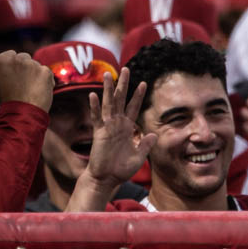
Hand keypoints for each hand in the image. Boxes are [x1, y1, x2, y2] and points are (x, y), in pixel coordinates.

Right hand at [0, 50, 54, 109]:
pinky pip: (46, 72)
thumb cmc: (9, 100)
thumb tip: (14, 64)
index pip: (12, 55)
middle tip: (24, 83)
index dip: (14, 66)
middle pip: (25, 58)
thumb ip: (7, 68)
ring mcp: (32, 64)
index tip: (15, 75)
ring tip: (31, 90)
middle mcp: (17, 59)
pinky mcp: (45, 71)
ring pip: (36, 65)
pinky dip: (45, 80)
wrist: (22, 112)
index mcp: (3, 60)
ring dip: (35, 74)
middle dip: (26, 67)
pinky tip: (39, 91)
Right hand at [84, 65, 154, 187]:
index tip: (144, 83)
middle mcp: (117, 124)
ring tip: (108, 74)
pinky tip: (94, 95)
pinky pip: (97, 118)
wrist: (106, 179)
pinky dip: (95, 106)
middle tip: (125, 68)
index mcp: (127, 128)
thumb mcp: (139, 157)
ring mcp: (107, 127)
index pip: (134, 107)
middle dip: (123, 84)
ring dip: (108, 89)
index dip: (139, 95)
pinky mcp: (99, 133)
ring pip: (108, 104)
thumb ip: (145, 145)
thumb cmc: (121, 169)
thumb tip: (153, 134)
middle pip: (121, 99)